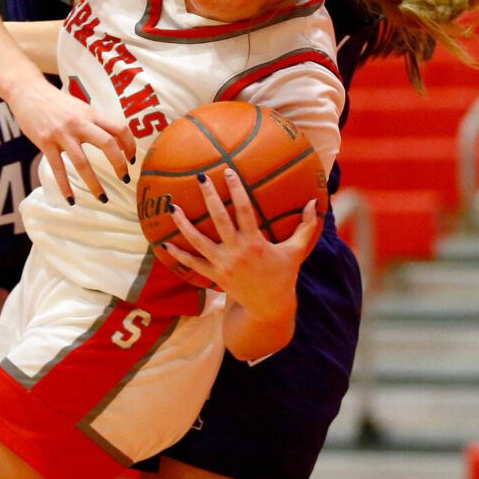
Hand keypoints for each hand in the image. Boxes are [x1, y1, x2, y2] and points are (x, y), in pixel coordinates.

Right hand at [7, 77, 135, 202]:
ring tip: (103, 198)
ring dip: (94, 183)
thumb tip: (115, 141)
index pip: (119, 128)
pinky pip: (58, 169)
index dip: (130, 145)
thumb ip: (95, 123)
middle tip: (125, 179)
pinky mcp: (45, 142)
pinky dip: (65, 187)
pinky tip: (71, 200)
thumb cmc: (57, 102)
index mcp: (91, 113)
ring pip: (82, 162)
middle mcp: (79, 123)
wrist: (28, 91)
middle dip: (119, 164)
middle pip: (107, 144)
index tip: (132, 160)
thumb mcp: (80, 108)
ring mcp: (62, 133)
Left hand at [161, 168, 318, 314]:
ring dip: (184, 224)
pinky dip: (178, 254)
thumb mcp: (296, 250)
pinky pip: (192, 264)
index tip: (228, 172)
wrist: (269, 306)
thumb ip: (306, 227)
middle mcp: (237, 252)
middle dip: (209, 197)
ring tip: (172, 206)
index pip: (244, 210)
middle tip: (200, 177)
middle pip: (219, 220)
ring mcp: (223, 264)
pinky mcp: (214, 276)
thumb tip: (315, 202)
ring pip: (199, 241)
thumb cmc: (284, 274)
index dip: (236, 190)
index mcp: (256, 242)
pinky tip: (164, 241)